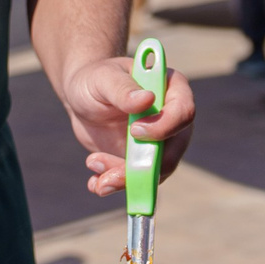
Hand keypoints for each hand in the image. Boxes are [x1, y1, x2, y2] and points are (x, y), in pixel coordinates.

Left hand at [64, 55, 194, 197]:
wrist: (80, 96)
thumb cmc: (95, 78)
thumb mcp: (104, 79)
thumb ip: (123, 90)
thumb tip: (147, 99)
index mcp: (171, 90)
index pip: (184, 112)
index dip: (164, 126)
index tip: (134, 131)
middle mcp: (172, 119)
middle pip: (172, 152)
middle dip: (144, 169)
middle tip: (109, 175)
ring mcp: (158, 142)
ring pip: (155, 172)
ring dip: (125, 181)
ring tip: (97, 178)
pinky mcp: (142, 160)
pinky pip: (138, 180)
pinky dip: (116, 185)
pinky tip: (96, 183)